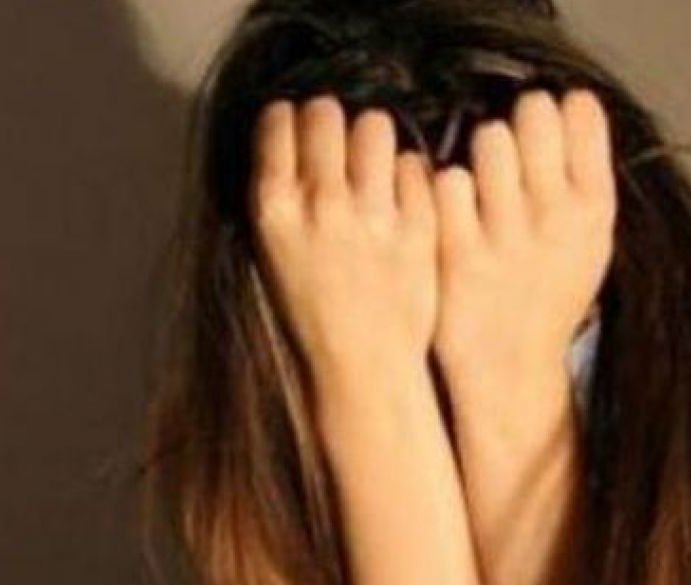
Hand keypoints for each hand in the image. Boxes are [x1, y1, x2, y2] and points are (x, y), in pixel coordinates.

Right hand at [249, 95, 437, 386]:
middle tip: (337, 141)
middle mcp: (321, 203)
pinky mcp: (418, 224)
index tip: (296, 128)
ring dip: (372, 138)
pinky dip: (408, 175)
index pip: (278, 120)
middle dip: (330, 119)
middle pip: (325, 112)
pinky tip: (401, 198)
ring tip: (374, 163)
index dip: (289, 118)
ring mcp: (372, 213)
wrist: (361, 366)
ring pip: (375, 125)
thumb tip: (292, 135)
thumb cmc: (311, 311)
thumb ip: (281, 193)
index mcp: (274, 209)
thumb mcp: (273, 251)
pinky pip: (415, 164)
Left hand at [432, 88, 615, 376]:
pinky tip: (449, 205)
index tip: (547, 119)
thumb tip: (571, 102)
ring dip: (478, 147)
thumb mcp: (588, 243)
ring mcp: (506, 235)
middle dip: (515, 119)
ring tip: (480, 176)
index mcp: (594, 209)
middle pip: (532, 113)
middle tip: (508, 143)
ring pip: (488, 139)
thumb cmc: (545, 297)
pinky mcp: (456, 253)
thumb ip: (583, 180)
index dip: (557, 107)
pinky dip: (443, 185)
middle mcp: (556, 217)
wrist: (509, 370)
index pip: (581, 112)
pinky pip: (446, 182)